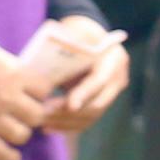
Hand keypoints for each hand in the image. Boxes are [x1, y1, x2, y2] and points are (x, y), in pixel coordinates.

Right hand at [0, 37, 51, 159]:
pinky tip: (11, 153)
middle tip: (23, 110)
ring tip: (12, 127)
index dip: (39, 90)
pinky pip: (1, 155)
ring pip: (22, 136)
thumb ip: (11, 65)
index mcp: (13, 76)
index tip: (32, 91)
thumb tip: (25, 76)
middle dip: (32, 112)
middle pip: (37, 115)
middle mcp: (7, 101)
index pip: (45, 89)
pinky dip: (10, 156)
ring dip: (20, 131)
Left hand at [22, 16, 129, 133]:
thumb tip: (49, 64)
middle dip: (69, 112)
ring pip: (90, 117)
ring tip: (42, 122)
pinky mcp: (100, 103)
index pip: (100, 80)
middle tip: (43, 112)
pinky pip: (86, 120)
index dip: (84, 94)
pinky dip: (67, 125)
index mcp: (114, 59)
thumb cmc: (78, 31)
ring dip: (65, 122)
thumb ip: (68, 47)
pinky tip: (48, 127)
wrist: (87, 36)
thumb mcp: (75, 32)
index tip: (68, 105)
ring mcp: (111, 94)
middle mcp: (117, 79)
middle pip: (96, 104)